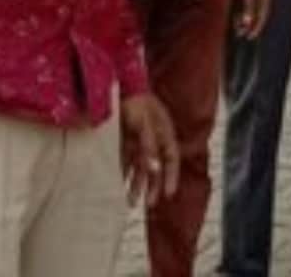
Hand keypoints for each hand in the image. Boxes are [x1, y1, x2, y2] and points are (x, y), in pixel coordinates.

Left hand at [119, 93, 179, 207]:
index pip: (171, 160)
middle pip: (156, 167)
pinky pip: (126, 161)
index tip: (167, 194)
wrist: (119, 85)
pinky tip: (119, 185)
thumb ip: (149, 147)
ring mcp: (139, 139)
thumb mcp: (144, 124)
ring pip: (140, 167)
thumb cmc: (135, 102)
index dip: (171, 177)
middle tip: (148, 204)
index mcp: (164, 133)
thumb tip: (154, 170)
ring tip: (130, 202)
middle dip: (153, 186)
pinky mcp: (125, 140)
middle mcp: (153, 138)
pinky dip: (124, 173)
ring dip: (137, 184)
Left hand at [232, 0, 270, 39]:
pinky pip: (246, 5)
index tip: (249, 37)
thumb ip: (247, 6)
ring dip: (244, 20)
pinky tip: (235, 17)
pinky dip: (241, 12)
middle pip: (257, 15)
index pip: (262, 16)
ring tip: (237, 29)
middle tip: (242, 36)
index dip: (256, 28)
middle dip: (249, 26)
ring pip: (251, 11)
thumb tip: (247, 22)